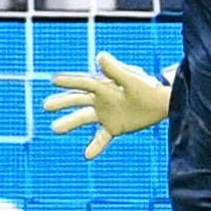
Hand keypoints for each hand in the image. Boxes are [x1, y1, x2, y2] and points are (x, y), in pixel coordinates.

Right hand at [42, 51, 171, 158]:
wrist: (165, 102)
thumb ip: (115, 70)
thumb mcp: (132, 79)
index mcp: (105, 85)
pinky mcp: (115, 126)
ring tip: (54, 128)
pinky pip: (101, 137)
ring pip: (84, 118)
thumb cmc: (150, 88)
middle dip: (63, 102)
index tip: (54, 80)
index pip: (84, 83)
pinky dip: (95, 145)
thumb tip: (99, 56)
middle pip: (78, 100)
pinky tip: (87, 155)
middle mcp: (102, 99)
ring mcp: (107, 113)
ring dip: (70, 123)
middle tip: (46, 106)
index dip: (69, 81)